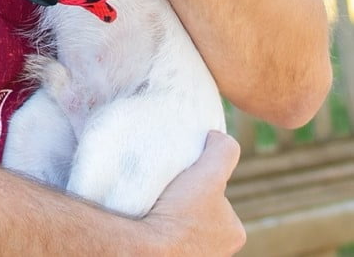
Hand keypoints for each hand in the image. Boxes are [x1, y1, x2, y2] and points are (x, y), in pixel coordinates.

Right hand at [142, 132, 244, 255]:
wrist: (148, 252)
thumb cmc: (181, 215)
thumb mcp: (209, 174)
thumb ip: (223, 151)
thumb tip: (217, 137)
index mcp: (235, 232)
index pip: (217, 195)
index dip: (201, 181)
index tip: (185, 179)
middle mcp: (220, 251)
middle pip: (200, 210)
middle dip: (186, 200)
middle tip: (167, 190)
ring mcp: (197, 256)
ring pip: (183, 224)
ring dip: (172, 214)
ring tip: (156, 204)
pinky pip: (168, 237)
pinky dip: (160, 228)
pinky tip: (149, 219)